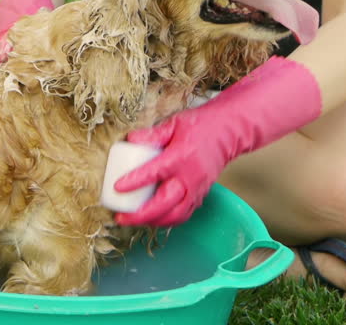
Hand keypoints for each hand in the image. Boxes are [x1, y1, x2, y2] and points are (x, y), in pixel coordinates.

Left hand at [114, 56, 322, 226]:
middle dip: (141, 214)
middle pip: (165, 203)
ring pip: (176, 215)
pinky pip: (184, 214)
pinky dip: (168, 220)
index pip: (155, 172)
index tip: (117, 187)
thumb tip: (130, 140)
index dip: (135, 181)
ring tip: (134, 222)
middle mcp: (191, 176)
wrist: (228, 131)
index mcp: (181, 156)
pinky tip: (153, 220)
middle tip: (121, 218)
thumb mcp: (174, 124)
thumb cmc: (200, 125)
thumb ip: (152, 134)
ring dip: (154, 222)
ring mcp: (198, 188)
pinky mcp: (201, 194)